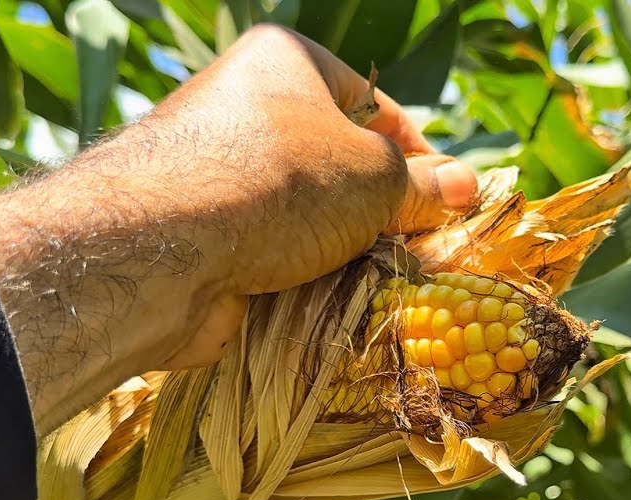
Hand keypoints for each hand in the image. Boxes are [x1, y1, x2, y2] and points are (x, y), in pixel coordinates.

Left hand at [0, 24, 477, 434]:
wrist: (162, 249)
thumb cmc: (279, 184)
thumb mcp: (373, 177)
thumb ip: (421, 186)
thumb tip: (468, 188)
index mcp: (285, 64)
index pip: (373, 105)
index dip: (418, 156)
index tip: (452, 203)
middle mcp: (245, 110)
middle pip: (339, 165)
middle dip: (383, 211)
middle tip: (425, 250)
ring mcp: (219, 177)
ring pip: (307, 218)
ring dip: (346, 251)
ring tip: (387, 282)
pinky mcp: (204, 238)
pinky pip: (274, 256)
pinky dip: (305, 280)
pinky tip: (337, 304)